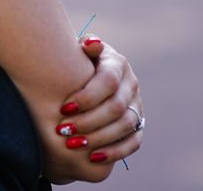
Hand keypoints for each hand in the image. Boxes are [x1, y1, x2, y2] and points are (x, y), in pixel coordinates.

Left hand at [54, 36, 143, 166]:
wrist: (88, 72)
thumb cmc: (78, 59)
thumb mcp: (78, 48)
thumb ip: (84, 46)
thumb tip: (91, 45)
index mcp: (117, 63)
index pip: (108, 81)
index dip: (87, 97)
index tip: (64, 108)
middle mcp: (131, 84)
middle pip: (116, 107)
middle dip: (88, 121)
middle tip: (64, 130)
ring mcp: (137, 105)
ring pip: (125, 126)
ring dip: (98, 137)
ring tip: (73, 144)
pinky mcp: (139, 124)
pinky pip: (133, 142)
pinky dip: (114, 151)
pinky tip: (93, 157)